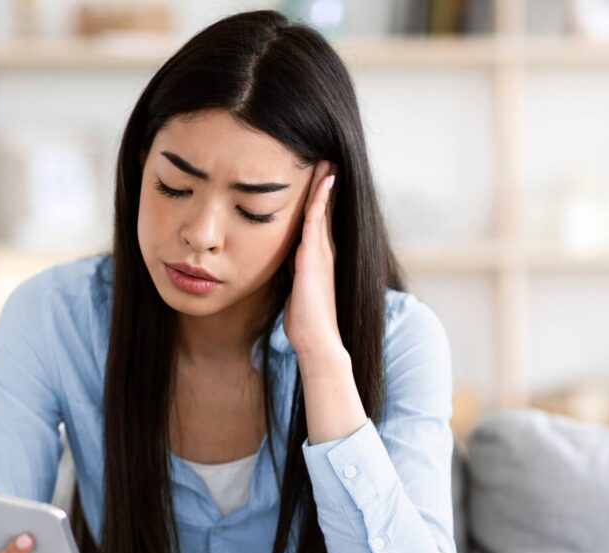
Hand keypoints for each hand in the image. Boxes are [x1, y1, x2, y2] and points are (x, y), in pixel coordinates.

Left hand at [283, 159, 342, 358]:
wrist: (315, 340)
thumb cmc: (304, 322)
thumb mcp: (295, 291)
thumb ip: (292, 275)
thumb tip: (282, 269)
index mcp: (317, 258)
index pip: (318, 221)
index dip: (318, 199)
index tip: (317, 177)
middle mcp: (323, 251)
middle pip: (325, 209)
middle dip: (325, 185)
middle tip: (327, 157)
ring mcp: (321, 253)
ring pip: (323, 210)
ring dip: (324, 184)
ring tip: (326, 159)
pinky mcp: (314, 257)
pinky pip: (317, 221)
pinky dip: (320, 199)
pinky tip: (324, 180)